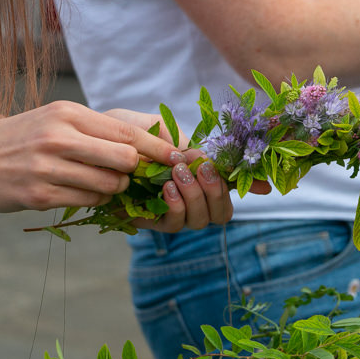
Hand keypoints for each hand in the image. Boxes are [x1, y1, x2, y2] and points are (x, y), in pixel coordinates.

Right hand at [0, 101, 185, 214]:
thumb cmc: (19, 139)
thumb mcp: (54, 119)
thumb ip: (96, 129)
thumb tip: (148, 141)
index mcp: (67, 113)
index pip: (127, 132)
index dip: (158, 148)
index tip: (178, 157)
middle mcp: (58, 137)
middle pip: (125, 159)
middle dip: (136, 171)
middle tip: (131, 176)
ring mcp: (47, 167)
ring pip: (110, 185)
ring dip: (115, 190)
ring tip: (101, 184)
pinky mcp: (39, 195)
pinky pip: (88, 202)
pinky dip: (94, 201)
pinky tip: (80, 192)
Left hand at [104, 108, 270, 231]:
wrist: (95, 140)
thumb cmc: (132, 134)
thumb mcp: (169, 135)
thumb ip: (197, 148)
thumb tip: (231, 159)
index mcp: (200, 178)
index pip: (233, 191)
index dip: (251, 190)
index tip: (264, 187)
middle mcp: (191, 201)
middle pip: (222, 213)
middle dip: (216, 191)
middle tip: (199, 169)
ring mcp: (173, 213)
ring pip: (202, 220)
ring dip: (195, 197)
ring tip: (178, 175)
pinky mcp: (152, 222)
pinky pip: (174, 224)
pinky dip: (175, 206)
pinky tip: (167, 188)